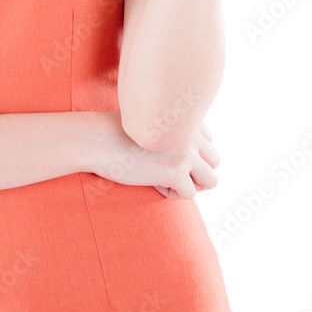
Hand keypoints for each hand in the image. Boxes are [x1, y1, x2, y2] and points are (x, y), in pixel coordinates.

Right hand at [90, 112, 219, 199]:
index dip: (190, 155)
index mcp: (185, 117)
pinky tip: (151, 181)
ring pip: (210, 181)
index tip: (166, 154)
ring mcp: (186, 152)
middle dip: (195, 172)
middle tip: (168, 172)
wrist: (96, 140)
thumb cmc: (115, 132)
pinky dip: (171, 193)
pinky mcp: (177, 171)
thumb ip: (172, 129)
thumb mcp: (149, 121)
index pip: (209, 143)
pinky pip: (188, 194)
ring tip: (163, 178)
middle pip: (215, 162)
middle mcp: (191, 132)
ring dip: (189, 184)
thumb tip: (187, 156)